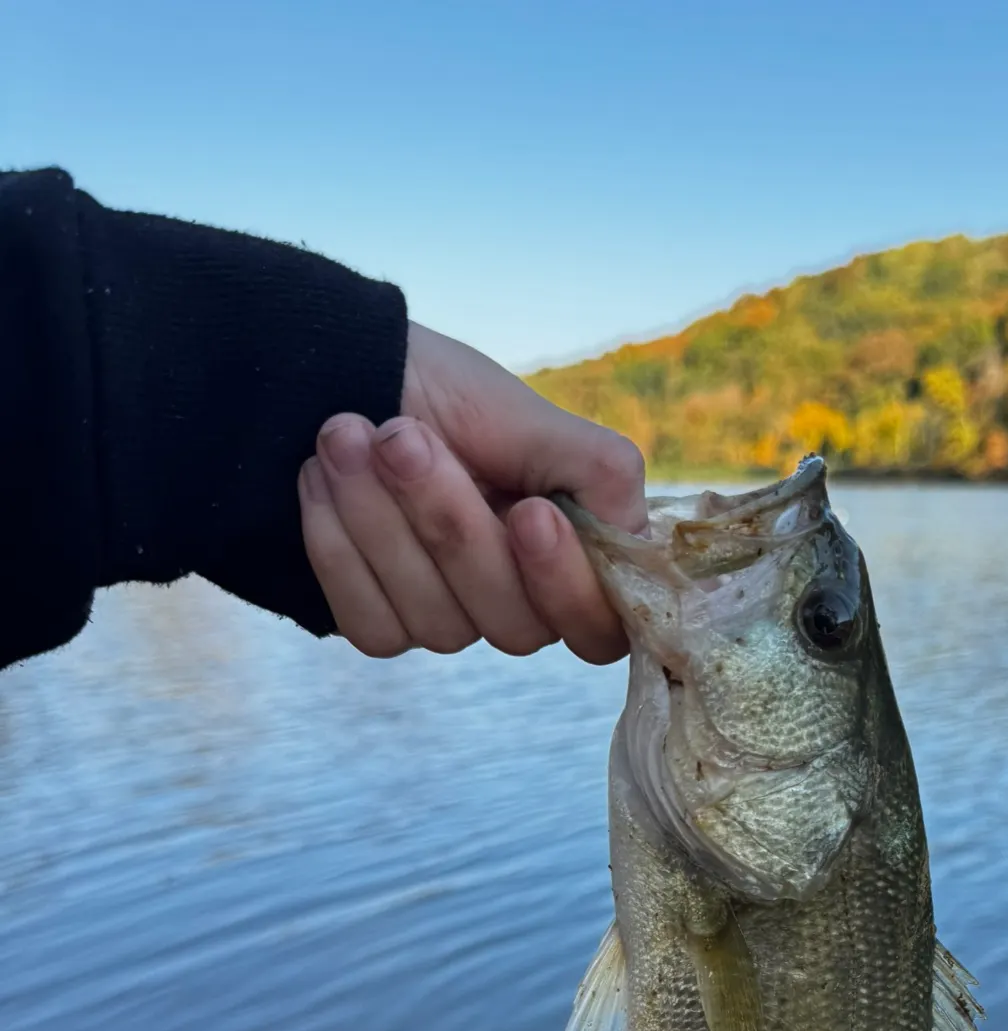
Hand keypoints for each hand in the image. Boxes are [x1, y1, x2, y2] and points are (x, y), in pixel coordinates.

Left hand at [298, 323, 644, 663]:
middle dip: (453, 526)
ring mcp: (454, 620)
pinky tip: (320, 479)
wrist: (342, 373)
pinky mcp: (384, 624)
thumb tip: (636, 530)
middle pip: (513, 625)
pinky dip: (339, 548)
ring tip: (347, 434)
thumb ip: (601, 473)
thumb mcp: (534, 417)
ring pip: (438, 624)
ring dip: (384, 522)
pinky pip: (372, 624)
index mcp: (577, 559)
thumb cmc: (450, 397)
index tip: (529, 512)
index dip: (567, 585)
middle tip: (403, 437)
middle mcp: (522, 604)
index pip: (602, 627)